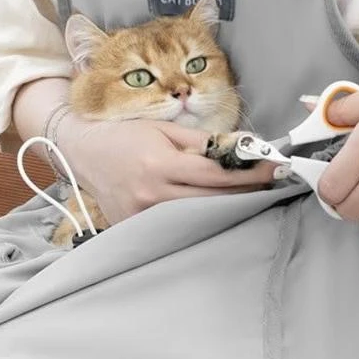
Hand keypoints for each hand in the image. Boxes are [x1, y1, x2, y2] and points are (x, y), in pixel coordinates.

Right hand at [57, 116, 276, 224]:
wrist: (83, 154)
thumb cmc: (125, 136)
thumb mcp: (163, 128)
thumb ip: (201, 142)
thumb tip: (240, 151)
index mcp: (159, 164)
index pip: (216, 173)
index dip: (250, 172)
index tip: (274, 167)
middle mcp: (151, 194)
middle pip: (214, 200)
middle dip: (246, 191)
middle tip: (269, 183)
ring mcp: (143, 217)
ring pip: (199, 218)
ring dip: (227, 208)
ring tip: (248, 197)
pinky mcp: (136, 229)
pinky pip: (177, 227)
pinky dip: (199, 219)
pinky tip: (215, 212)